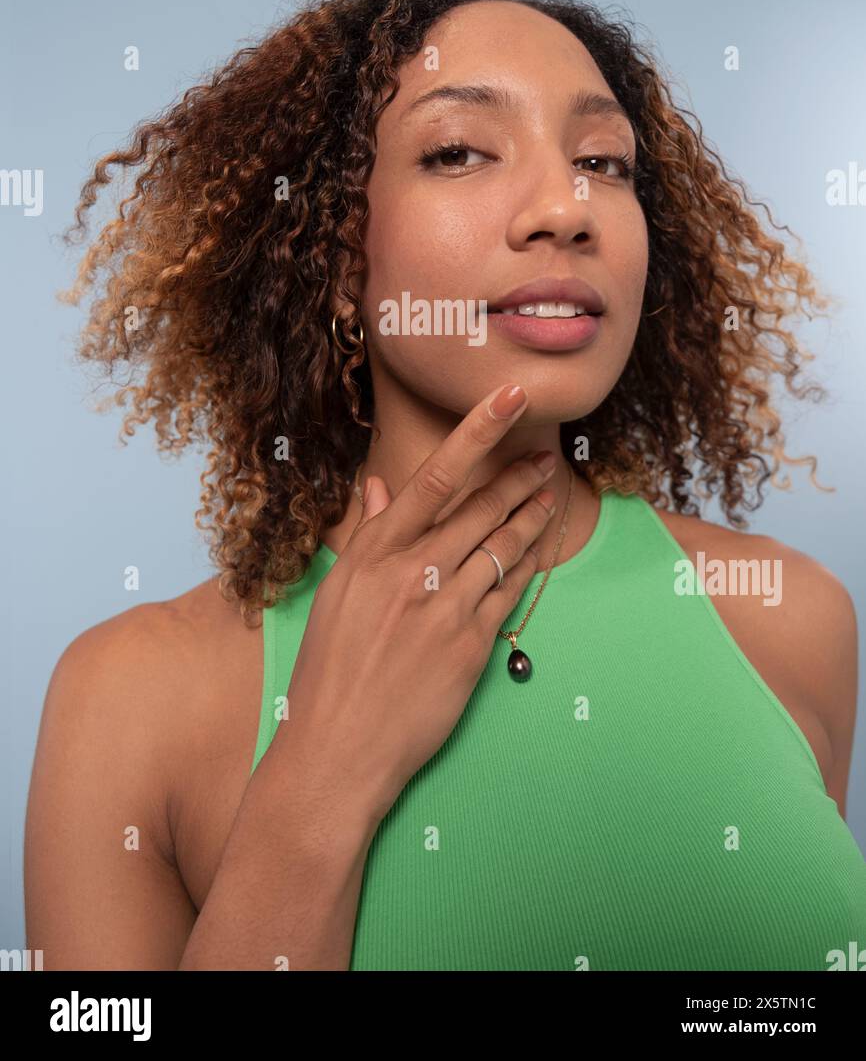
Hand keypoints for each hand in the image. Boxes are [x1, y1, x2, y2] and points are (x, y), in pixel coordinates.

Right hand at [277, 383, 556, 825]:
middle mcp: (410, 572)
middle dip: (520, 476)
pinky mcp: (471, 645)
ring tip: (551, 495)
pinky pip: (511, 591)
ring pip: (504, 545)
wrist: (338, 749)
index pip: (433, 476)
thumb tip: (380, 484)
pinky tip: (539, 549)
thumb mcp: (337, 592)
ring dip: (533, 516)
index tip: (509, 398)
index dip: (476, 431)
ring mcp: (444, 608)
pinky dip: (528, 565)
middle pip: (480, 507)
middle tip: (547, 456)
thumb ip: (368, 533)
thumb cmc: (330, 670)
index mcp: (371, 553)